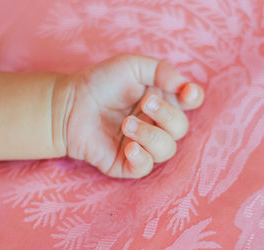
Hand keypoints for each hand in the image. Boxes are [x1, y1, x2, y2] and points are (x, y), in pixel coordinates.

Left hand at [66, 54, 203, 177]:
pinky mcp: (126, 163)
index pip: (190, 103)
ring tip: (126, 124)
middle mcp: (156, 124)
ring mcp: (143, 144)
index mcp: (161, 100)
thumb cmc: (101, 82)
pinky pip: (145, 168)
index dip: (194, 99)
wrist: (70, 103)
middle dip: (166, 115)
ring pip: (166, 150)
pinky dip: (141, 158)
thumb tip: (185, 86)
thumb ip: (161, 71)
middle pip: (180, 128)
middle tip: (144, 103)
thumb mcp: (131, 66)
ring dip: (150, 136)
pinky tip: (129, 146)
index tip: (186, 93)